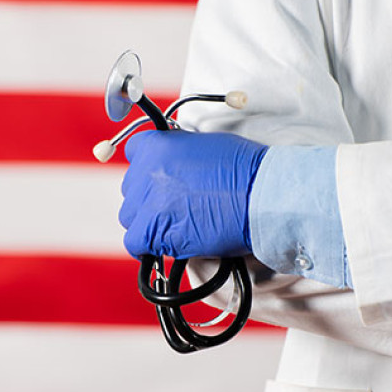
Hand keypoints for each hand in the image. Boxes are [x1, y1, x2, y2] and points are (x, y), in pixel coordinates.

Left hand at [119, 130, 267, 258]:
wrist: (261, 195)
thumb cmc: (245, 170)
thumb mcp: (204, 145)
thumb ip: (178, 153)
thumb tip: (172, 164)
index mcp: (157, 145)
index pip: (134, 152)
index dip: (147, 168)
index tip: (159, 179)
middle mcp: (146, 171)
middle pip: (132, 190)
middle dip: (149, 199)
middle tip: (174, 207)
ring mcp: (147, 201)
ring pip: (130, 217)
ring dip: (148, 223)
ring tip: (176, 226)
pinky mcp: (153, 231)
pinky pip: (134, 242)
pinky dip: (147, 246)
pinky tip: (167, 245)